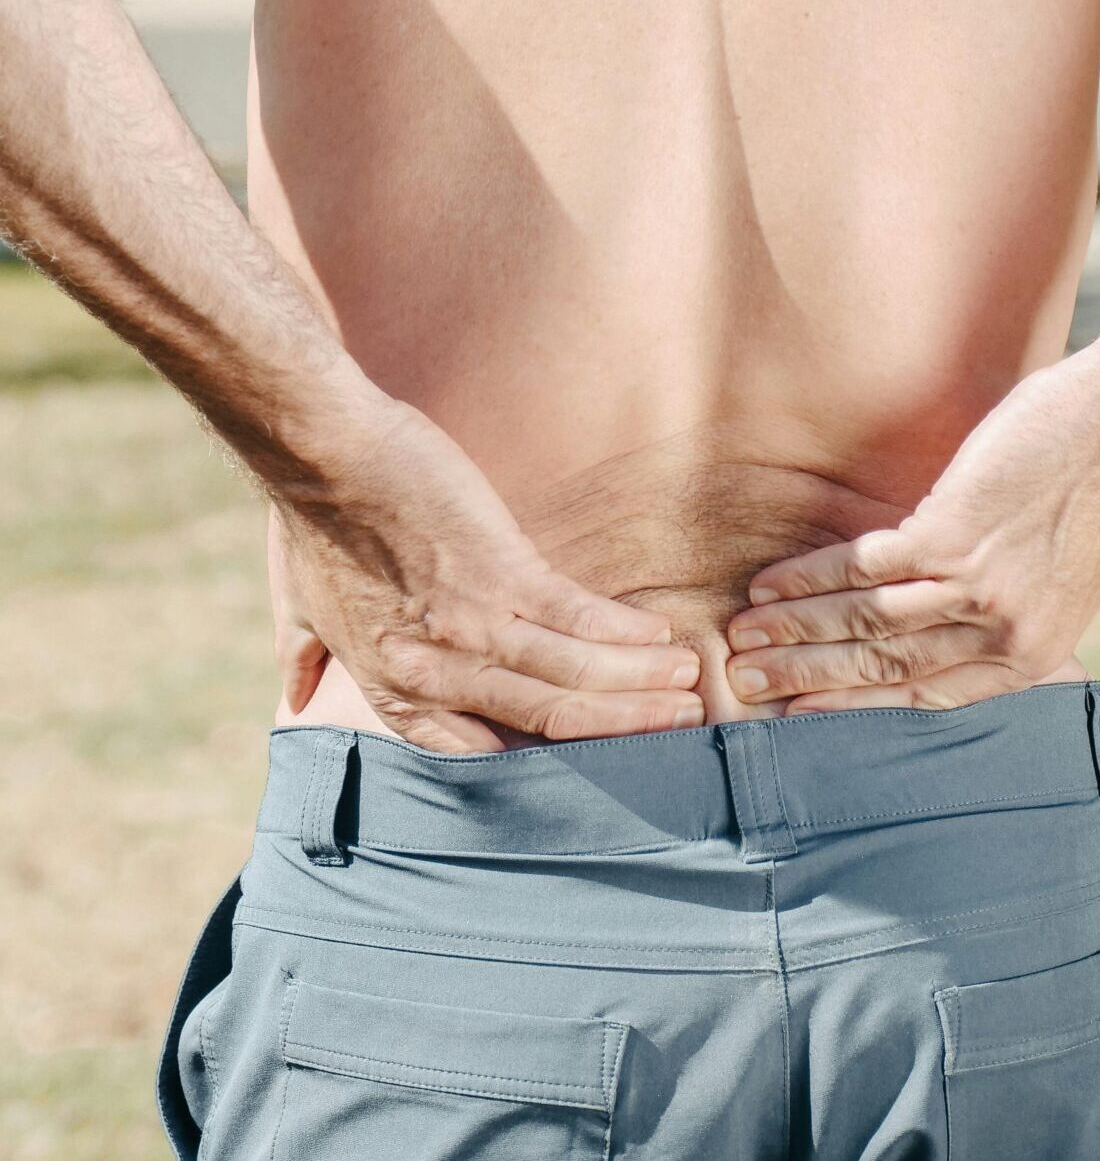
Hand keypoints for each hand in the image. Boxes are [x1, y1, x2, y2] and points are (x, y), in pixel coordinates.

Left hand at [267, 393, 702, 752]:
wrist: (324, 454)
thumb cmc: (310, 521)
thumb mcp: (298, 606)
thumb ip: (304, 655)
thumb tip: (293, 695)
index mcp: (395, 690)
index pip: (484, 753)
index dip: (548, 763)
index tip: (595, 765)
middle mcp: (441, 673)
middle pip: (548, 723)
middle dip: (619, 731)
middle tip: (676, 730)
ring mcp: (474, 625)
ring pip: (572, 677)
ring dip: (638, 687)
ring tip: (687, 686)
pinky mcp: (501, 572)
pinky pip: (576, 617)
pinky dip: (622, 634)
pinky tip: (659, 636)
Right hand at [724, 354, 1099, 712]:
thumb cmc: (1092, 492)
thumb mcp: (1064, 580)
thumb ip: (1008, 614)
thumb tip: (951, 624)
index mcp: (1032, 655)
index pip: (926, 696)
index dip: (854, 705)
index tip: (801, 712)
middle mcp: (1001, 634)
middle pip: (884, 666)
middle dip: (807, 678)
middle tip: (748, 685)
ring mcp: (975, 588)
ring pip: (866, 622)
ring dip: (795, 632)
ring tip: (745, 639)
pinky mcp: (952, 537)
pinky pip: (865, 566)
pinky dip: (812, 577)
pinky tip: (773, 584)